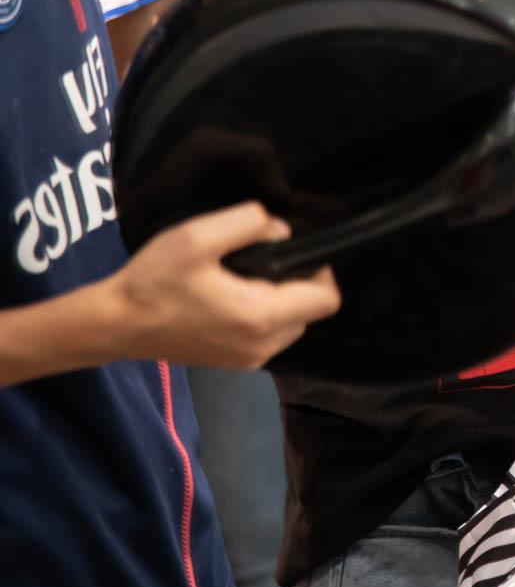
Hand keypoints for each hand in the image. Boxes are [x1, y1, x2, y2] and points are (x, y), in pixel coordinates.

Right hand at [107, 201, 340, 367]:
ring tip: (244, 276)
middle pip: (312, 310)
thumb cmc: (154, 281)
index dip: (321, 269)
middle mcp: (263, 347)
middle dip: (298, 282)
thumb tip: (282, 231)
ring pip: (293, 323)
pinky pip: (270, 334)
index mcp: (261, 318)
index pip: (327, 299)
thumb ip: (249, 223)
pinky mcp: (235, 363)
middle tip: (262, 260)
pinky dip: (263, 313)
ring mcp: (250, 360)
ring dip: (281, 298)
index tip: (294, 251)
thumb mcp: (197, 237)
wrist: (114, 324)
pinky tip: (233, 294)